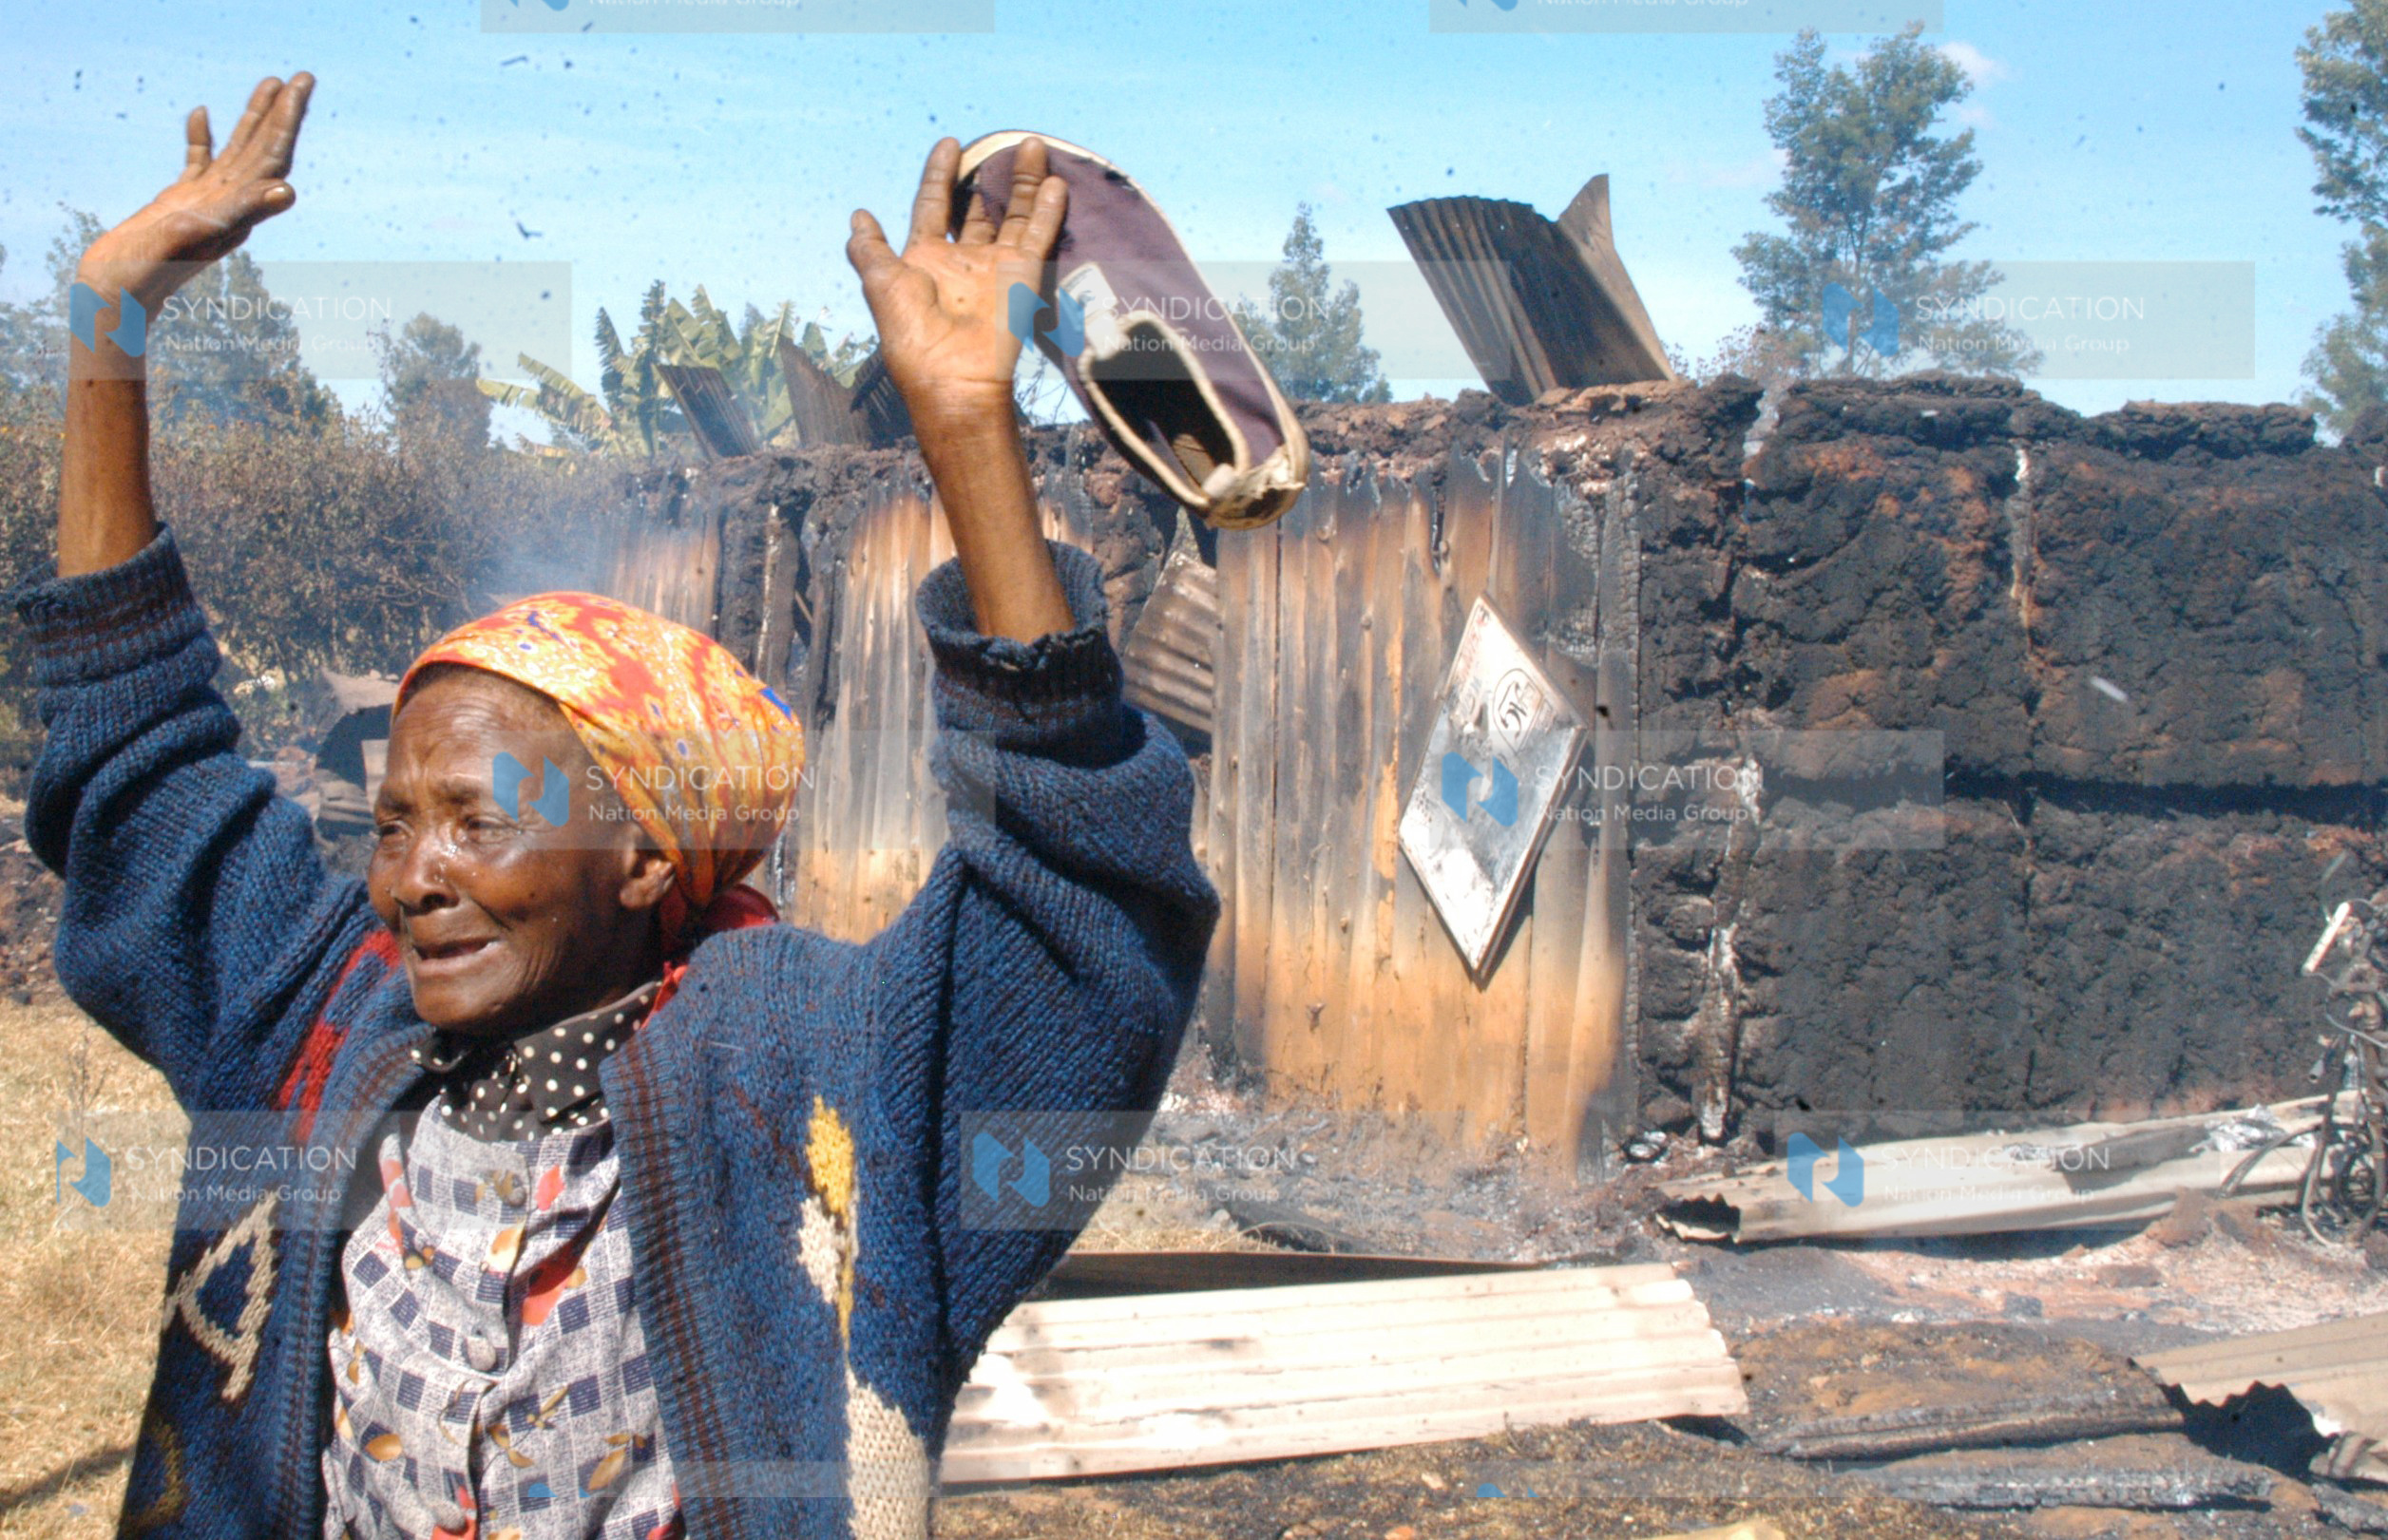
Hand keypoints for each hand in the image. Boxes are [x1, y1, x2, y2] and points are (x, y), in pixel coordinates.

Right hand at [76, 73, 314, 317]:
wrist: (120, 291)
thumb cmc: (156, 266)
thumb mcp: (202, 232)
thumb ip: (244, 210)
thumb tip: (288, 191)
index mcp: (239, 206)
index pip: (273, 156)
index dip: (288, 121)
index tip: (302, 87)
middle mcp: (230, 202)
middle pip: (263, 149)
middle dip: (282, 113)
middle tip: (303, 77)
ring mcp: (205, 201)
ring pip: (235, 151)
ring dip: (253, 119)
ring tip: (270, 83)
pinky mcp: (178, 202)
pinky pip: (197, 162)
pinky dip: (201, 137)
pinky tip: (202, 113)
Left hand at [845, 136, 1065, 422]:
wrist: (952, 376)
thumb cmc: (911, 334)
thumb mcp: (881, 283)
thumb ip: (870, 249)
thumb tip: (858, 216)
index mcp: (925, 260)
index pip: (933, 205)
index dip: (939, 175)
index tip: (950, 143)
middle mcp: (962, 261)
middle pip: (979, 208)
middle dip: (989, 175)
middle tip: (1005, 145)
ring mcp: (994, 268)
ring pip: (1013, 215)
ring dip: (1024, 183)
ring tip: (1032, 147)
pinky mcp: (1023, 277)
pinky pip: (1037, 236)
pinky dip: (1047, 211)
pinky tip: (1055, 183)